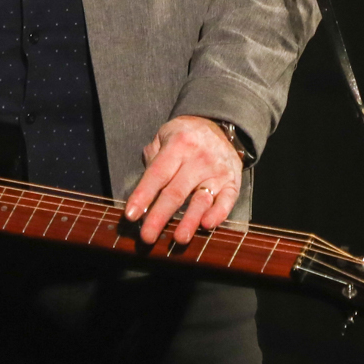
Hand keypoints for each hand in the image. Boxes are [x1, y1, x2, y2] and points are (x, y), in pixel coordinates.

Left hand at [124, 116, 243, 246]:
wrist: (219, 125)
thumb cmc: (185, 136)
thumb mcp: (165, 135)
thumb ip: (152, 158)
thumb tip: (142, 188)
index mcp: (179, 145)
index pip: (158, 174)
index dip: (143, 195)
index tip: (131, 214)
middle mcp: (199, 159)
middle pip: (176, 192)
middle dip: (159, 216)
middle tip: (146, 236)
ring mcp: (217, 172)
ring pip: (201, 200)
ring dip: (190, 220)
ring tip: (178, 238)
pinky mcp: (232, 182)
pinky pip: (227, 201)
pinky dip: (218, 214)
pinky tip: (207, 225)